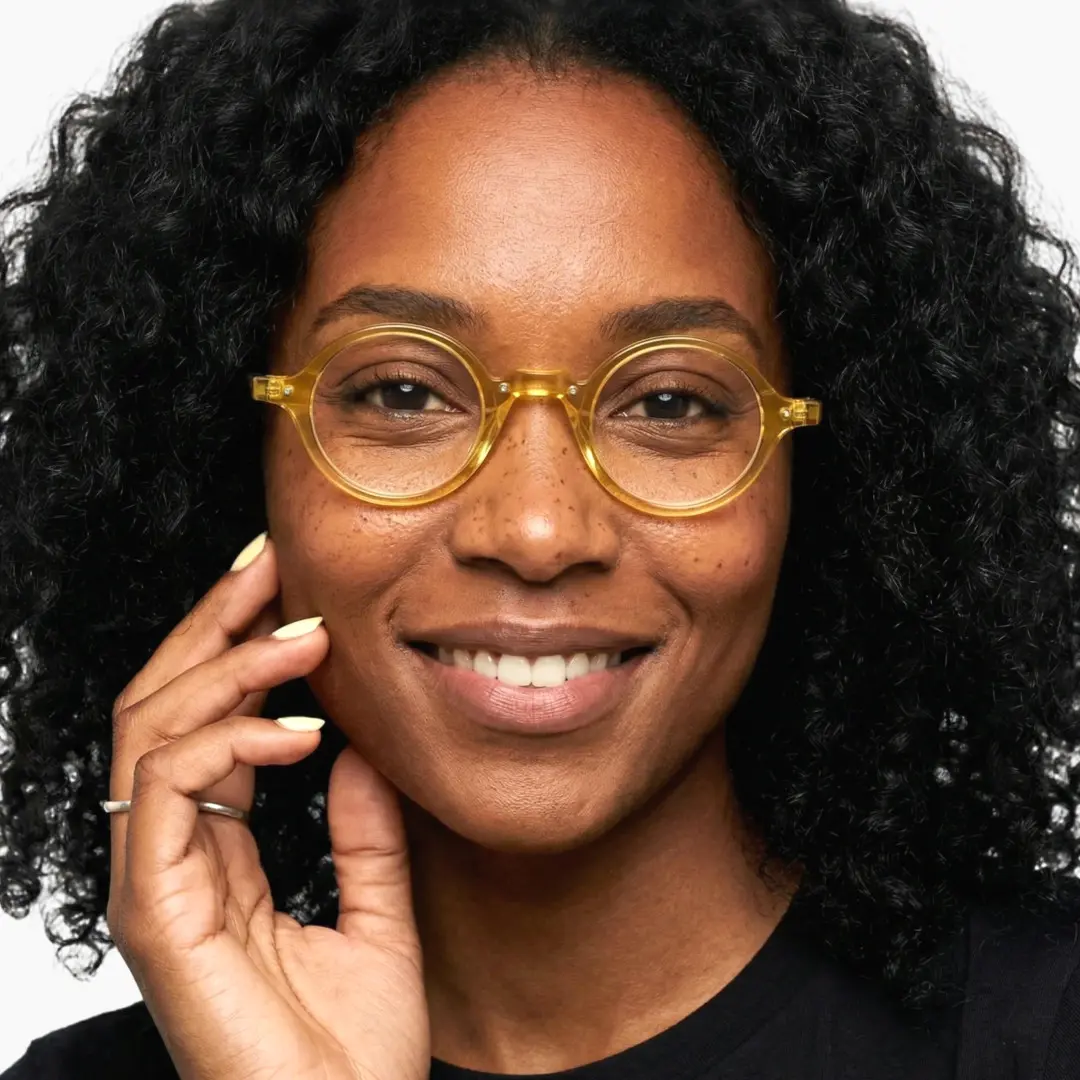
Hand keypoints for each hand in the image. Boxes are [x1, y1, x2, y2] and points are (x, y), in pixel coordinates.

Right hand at [105, 534, 429, 1079]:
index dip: (239, 649)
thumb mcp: (379, 914)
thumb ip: (365, 833)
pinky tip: (304, 730)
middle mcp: (171, 857)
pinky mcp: (154, 909)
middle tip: (272, 564)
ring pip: (152, 728)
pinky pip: (165, 788)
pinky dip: (229, 738)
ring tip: (307, 634)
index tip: (290, 591)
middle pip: (163, 705)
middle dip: (215, 624)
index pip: (204, 723)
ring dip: (229, 664)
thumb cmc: (355, 1052)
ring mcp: (154, 881)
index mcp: (214, 856)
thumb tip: (356, 750)